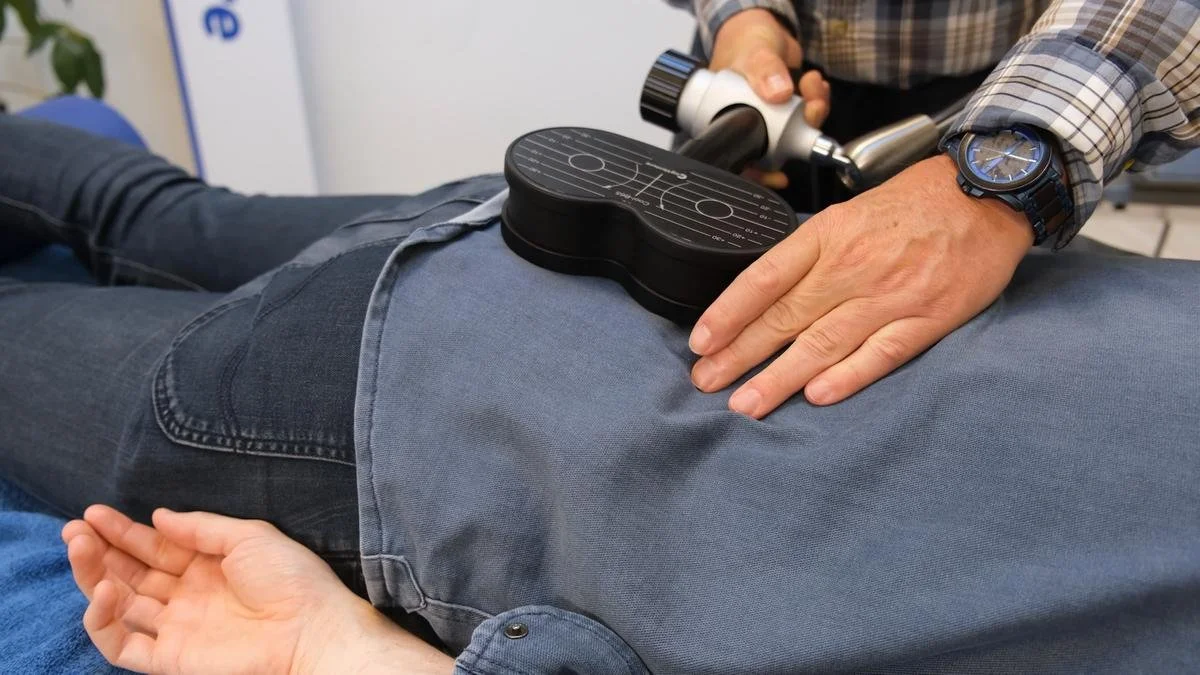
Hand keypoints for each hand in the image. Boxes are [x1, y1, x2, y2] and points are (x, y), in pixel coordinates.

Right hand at [62, 505, 453, 674]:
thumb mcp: (249, 536)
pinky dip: (102, 621)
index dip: (124, 532)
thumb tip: (158, 516)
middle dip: (100, 550)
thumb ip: (200, 527)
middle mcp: (188, 597)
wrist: (313, 629)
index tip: (94, 512)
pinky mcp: (170, 659)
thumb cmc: (292, 579)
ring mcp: (177, 628)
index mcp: (209, 567)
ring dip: (92, 576)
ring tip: (78, 546)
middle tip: (74, 528)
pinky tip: (101, 590)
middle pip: (131, 574)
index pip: (155, 548)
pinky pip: (122, 646)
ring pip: (119, 604)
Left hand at [688, 154, 1033, 417]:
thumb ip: (811, 254)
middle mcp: (852, 266)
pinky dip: (848, 376)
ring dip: (779, 378)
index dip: (727, 312)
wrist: (989, 193)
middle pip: (784, 317)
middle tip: (706, 382)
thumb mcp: (850, 213)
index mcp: (828, 235)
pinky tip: (817, 396)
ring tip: (746, 404)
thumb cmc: (915, 204)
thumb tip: (766, 295)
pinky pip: (880, 352)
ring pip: (822, 342)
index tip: (701, 341)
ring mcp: (889, 294)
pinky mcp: (926, 318)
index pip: (764, 278)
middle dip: (738, 354)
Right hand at [710, 8, 830, 188]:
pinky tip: (812, 82)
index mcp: (727, 121)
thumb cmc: (743, 41)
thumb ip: (764, 70)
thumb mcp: (751, 53)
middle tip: (810, 111)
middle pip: (775, 150)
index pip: (740, 159)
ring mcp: (770, 117)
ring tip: (811, 86)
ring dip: (813, 112)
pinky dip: (817, 99)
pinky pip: (808, 114)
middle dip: (799, 135)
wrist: (761, 26)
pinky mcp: (788, 107)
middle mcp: (748, 123)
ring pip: (796, 132)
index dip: (760, 174)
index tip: (779, 177)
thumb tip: (777, 93)